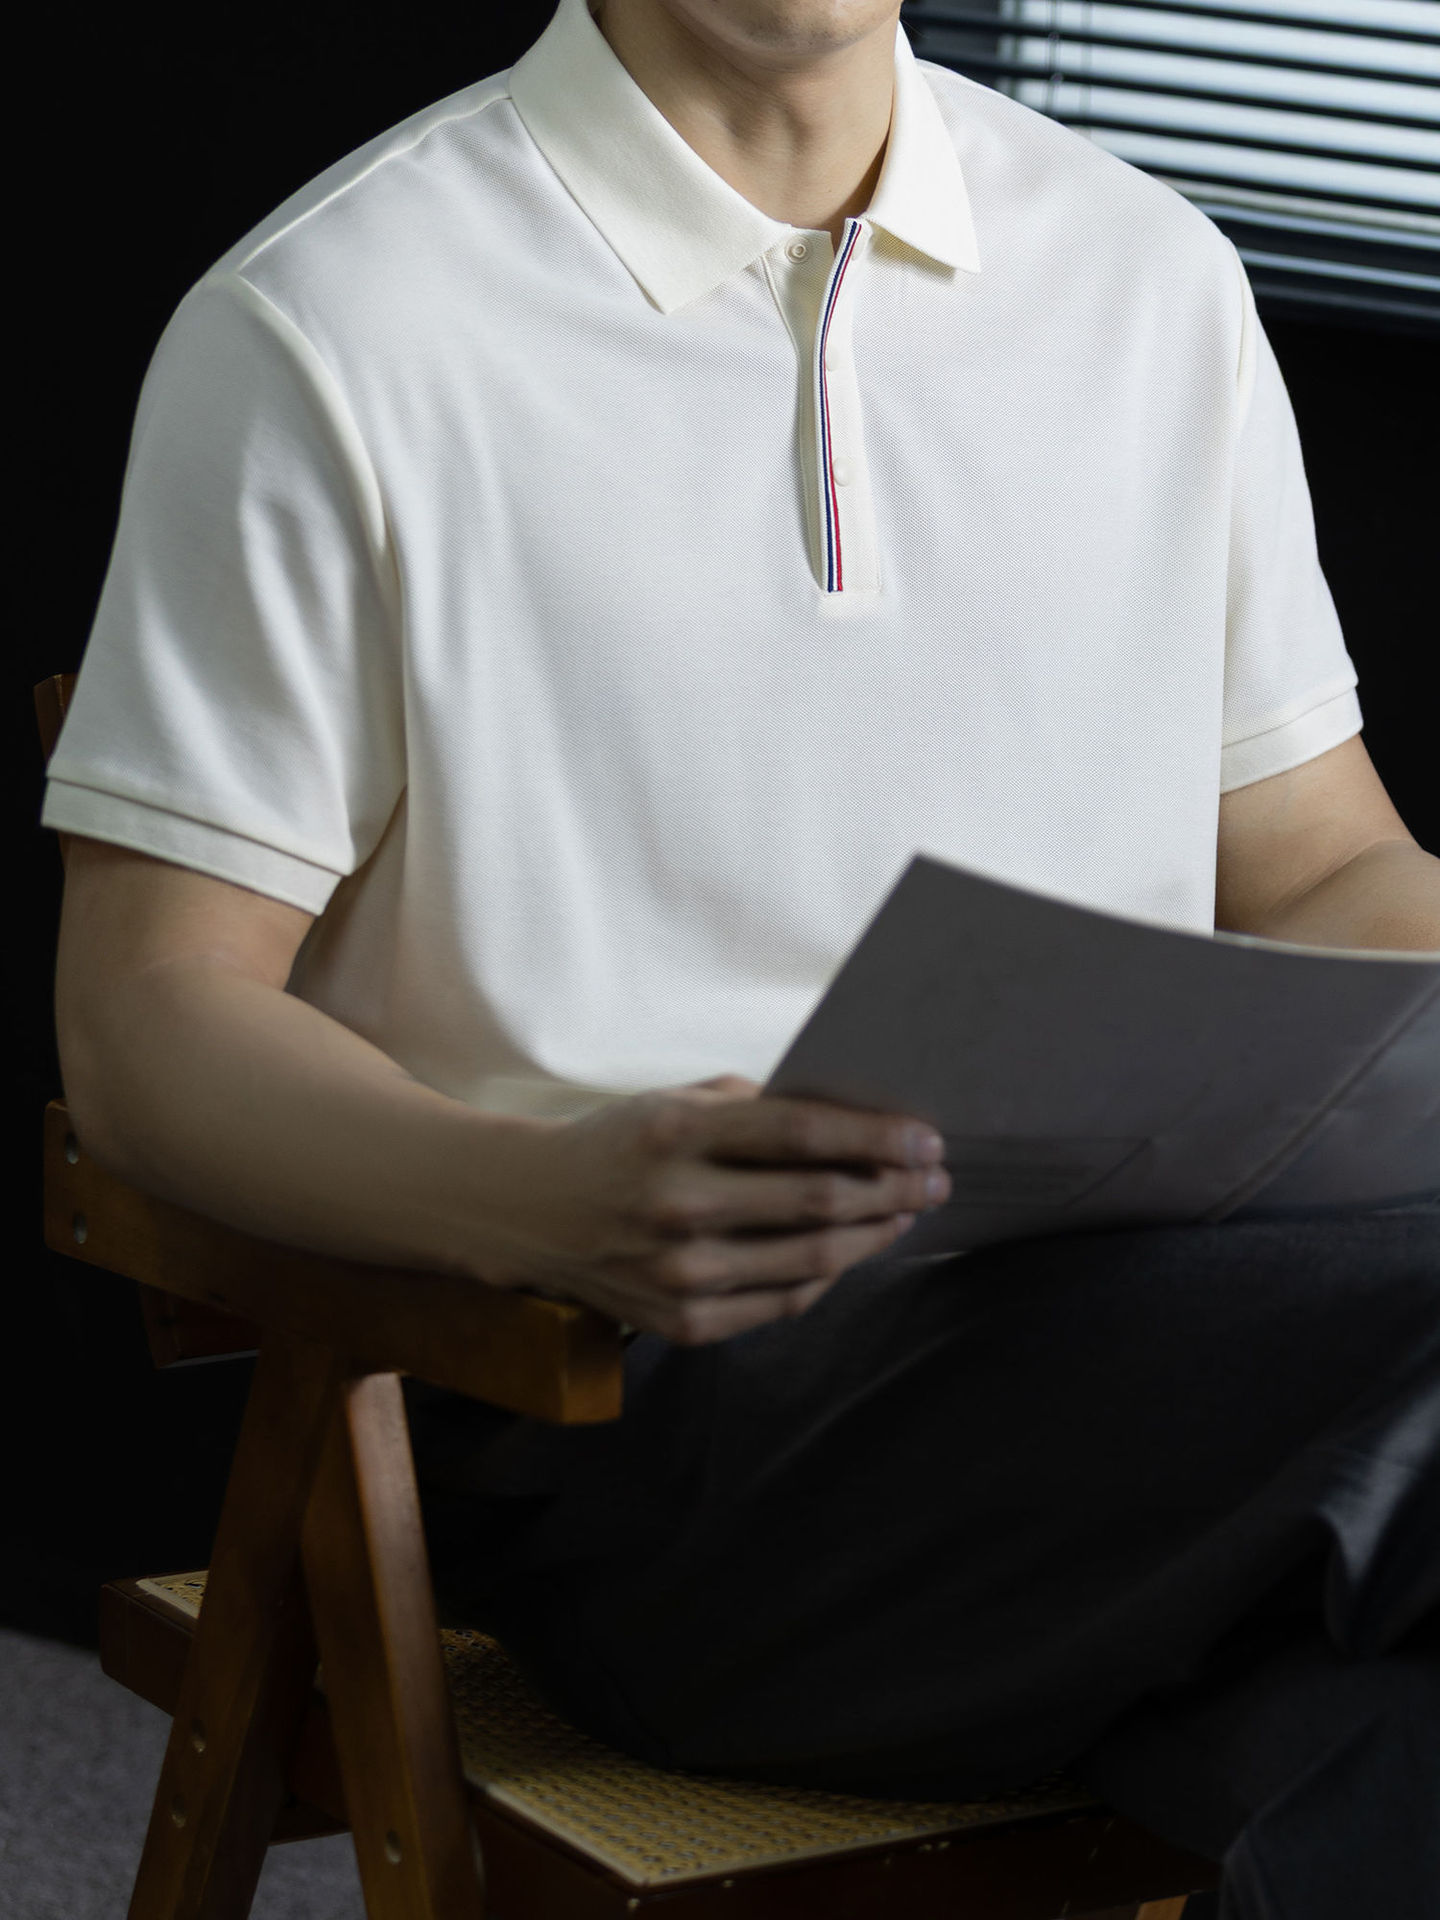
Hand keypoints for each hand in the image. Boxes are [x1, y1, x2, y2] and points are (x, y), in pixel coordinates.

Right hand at [475, 1075, 950, 1344]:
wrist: (532, 1212)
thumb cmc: (622, 1144)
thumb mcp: (678, 1101)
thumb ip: (759, 1107)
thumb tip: (857, 1121)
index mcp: (675, 1133)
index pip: (800, 1134)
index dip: (875, 1137)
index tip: (925, 1137)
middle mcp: (677, 1205)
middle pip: (818, 1202)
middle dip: (893, 1188)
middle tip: (935, 1177)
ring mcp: (679, 1273)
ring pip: (812, 1260)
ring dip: (875, 1234)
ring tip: (906, 1211)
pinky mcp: (683, 1323)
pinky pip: (784, 1303)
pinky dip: (830, 1276)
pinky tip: (853, 1249)